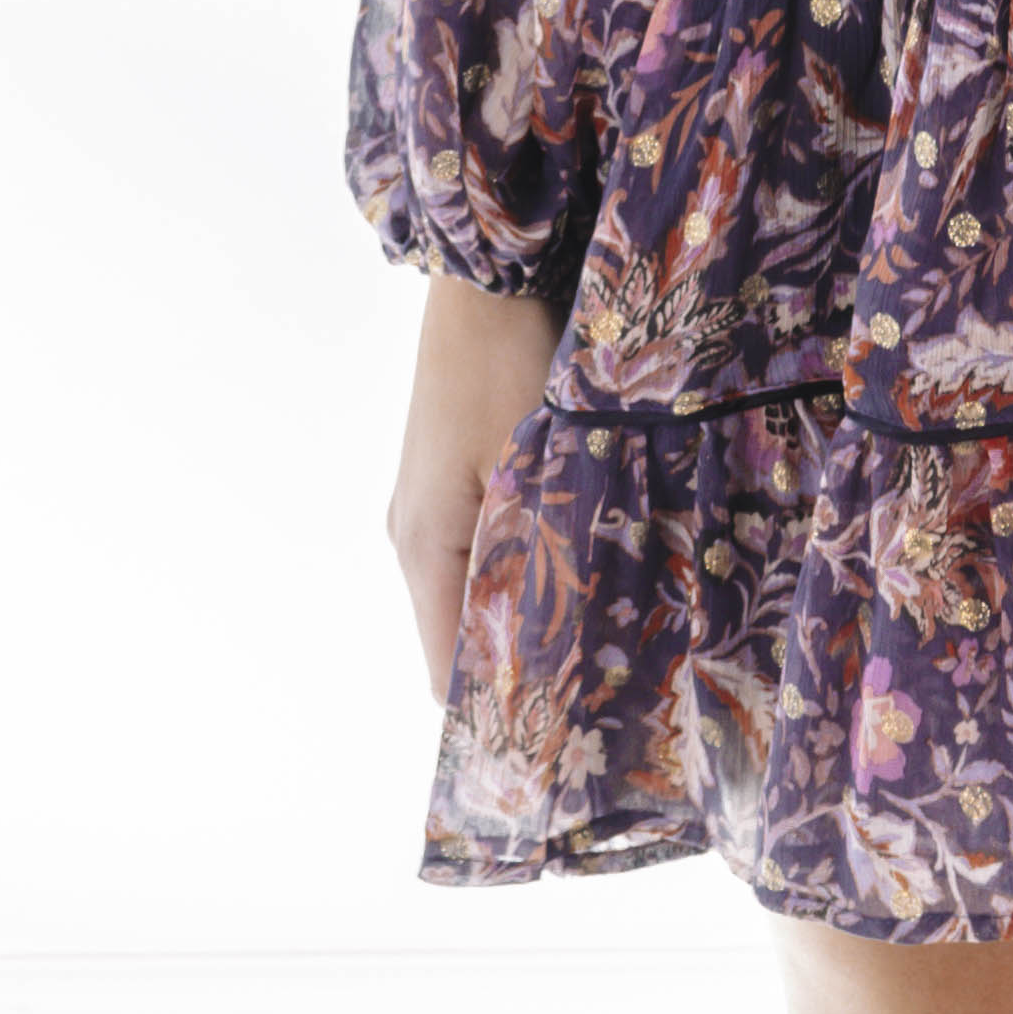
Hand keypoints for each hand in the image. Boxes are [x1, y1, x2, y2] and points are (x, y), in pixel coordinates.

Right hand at [387, 263, 557, 698]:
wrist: (488, 273)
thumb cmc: (509, 364)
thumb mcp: (532, 469)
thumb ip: (536, 559)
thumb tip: (551, 651)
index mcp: (422, 547)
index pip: (445, 672)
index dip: (496, 711)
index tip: (559, 740)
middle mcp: (413, 534)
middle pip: (459, 634)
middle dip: (519, 665)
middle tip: (599, 692)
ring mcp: (427, 502)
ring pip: (474, 590)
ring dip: (523, 611)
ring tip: (599, 635)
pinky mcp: (448, 472)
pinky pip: (480, 548)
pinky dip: (520, 566)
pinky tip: (577, 562)